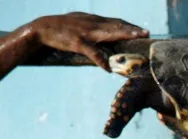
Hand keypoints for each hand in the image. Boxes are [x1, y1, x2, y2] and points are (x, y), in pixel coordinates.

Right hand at [29, 12, 147, 70]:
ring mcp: (86, 33)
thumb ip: (94, 29)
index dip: (130, 26)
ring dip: (124, 35)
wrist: (41, 29)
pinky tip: (108, 68)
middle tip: (147, 33)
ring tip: (137, 39)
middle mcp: (92, 24)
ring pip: (109, 33)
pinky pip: (92, 52)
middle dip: (132, 30)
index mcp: (93, 20)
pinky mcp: (78, 42)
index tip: (143, 31)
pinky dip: (100, 60)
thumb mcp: (80, 24)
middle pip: (116, 25)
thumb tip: (105, 35)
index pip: (115, 22)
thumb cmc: (61, 28)